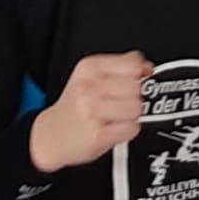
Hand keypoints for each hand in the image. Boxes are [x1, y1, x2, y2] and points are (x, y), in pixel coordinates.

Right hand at [29, 51, 151, 172]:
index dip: (138, 74)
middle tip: (118, 103)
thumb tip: (148, 67)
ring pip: (137, 108)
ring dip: (131, 115)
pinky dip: (127, 130)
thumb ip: (121, 66)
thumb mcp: (90, 76)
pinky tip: (113, 128)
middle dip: (134, 96)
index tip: (133, 80)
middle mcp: (88, 88)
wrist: (50, 135)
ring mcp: (92, 112)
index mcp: (88, 69)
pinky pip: (132, 128)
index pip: (132, 64)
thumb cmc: (74, 106)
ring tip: (115, 116)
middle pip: (137, 87)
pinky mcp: (98, 135)